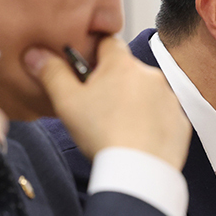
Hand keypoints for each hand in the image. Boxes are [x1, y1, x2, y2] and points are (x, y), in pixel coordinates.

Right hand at [23, 37, 190, 169]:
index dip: (94, 55)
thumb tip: (36, 54)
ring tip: (116, 128)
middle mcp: (149, 75)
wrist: (138, 172)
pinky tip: (136, 140)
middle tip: (96, 109)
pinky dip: (150, 124)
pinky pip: (161, 116)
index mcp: (121, 65)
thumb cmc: (102, 136)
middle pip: (126, 71)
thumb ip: (52, 73)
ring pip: (144, 93)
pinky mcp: (179, 122)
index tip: (85, 73)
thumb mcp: (67, 103)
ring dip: (133, 104)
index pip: (107, 43)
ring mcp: (168, 98)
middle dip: (112, 84)